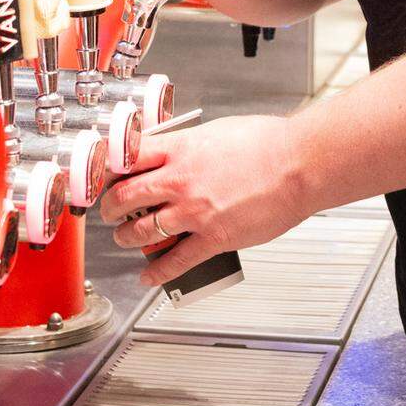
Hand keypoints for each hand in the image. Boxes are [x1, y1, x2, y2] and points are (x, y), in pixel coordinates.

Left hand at [100, 113, 308, 287]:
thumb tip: (181, 150)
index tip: (105, 176)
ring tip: (125, 239)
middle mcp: (181, 179)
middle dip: (110, 208)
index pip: (127, 157)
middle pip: (124, 197)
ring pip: (140, 231)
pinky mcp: (212, 238)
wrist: (300, 164)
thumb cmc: (271, 144)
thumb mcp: (220, 130)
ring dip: (126, 238)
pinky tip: (148, 275)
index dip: (109, 169)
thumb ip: (193, 144)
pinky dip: (156, 273)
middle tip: (110, 211)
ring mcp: (194, 211)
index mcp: (182, 148)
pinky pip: (174, 262)